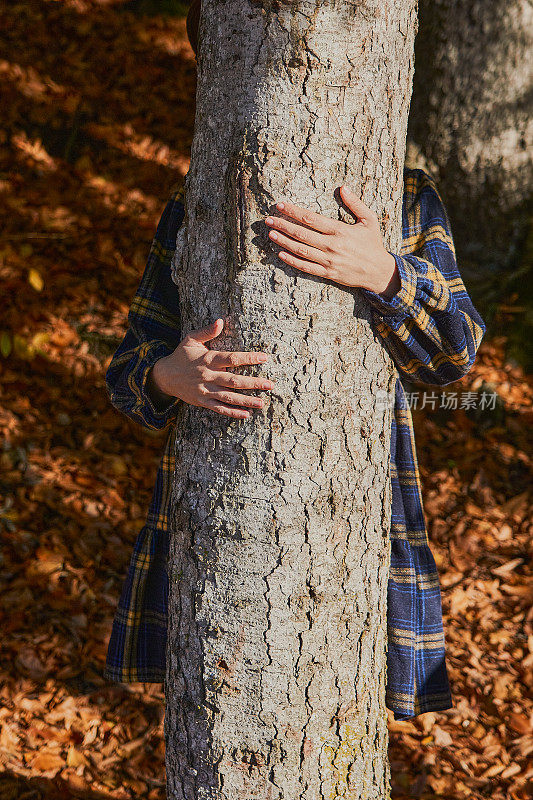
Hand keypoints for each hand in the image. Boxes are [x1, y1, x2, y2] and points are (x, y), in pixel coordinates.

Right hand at [149, 318, 274, 419]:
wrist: (164, 376)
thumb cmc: (181, 355)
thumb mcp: (191, 340)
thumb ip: (207, 331)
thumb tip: (221, 321)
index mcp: (208, 359)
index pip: (232, 358)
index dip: (249, 358)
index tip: (264, 358)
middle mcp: (208, 376)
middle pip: (234, 380)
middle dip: (253, 383)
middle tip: (270, 385)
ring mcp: (205, 390)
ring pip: (229, 397)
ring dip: (247, 400)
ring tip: (262, 402)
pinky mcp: (203, 401)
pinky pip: (220, 408)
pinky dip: (233, 412)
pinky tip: (246, 414)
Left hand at [264, 185, 400, 297]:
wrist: (378, 271)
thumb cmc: (373, 244)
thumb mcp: (369, 220)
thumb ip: (355, 203)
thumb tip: (343, 187)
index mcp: (339, 230)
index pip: (310, 218)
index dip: (293, 211)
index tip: (280, 205)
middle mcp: (331, 245)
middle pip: (301, 233)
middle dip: (283, 225)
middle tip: (268, 220)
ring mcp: (328, 260)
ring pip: (301, 250)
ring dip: (284, 242)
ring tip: (271, 234)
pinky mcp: (327, 273)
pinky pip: (306, 267)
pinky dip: (292, 261)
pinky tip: (281, 254)